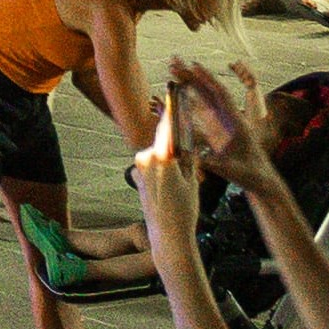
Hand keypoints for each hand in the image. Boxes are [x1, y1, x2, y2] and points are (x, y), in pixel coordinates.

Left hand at [130, 96, 200, 221]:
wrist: (167, 236)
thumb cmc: (183, 211)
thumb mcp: (192, 182)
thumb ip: (189, 158)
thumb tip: (189, 144)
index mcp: (162, 158)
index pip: (168, 128)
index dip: (171, 110)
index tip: (172, 92)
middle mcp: (146, 159)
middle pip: (163, 143)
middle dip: (174, 148)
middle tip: (187, 166)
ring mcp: (139, 168)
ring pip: (158, 156)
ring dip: (168, 161)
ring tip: (179, 185)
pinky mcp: (136, 177)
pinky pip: (151, 166)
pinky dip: (161, 170)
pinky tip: (170, 188)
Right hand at [163, 60, 264, 178]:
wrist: (258, 177)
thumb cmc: (248, 173)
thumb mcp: (231, 170)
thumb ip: (215, 164)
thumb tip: (198, 158)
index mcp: (235, 121)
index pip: (220, 94)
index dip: (207, 79)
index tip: (193, 65)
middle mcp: (228, 117)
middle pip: (208, 90)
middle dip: (192, 75)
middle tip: (174, 61)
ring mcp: (221, 121)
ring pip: (204, 97)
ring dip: (189, 82)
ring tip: (173, 69)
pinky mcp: (216, 128)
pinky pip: (202, 109)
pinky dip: (190, 97)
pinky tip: (179, 89)